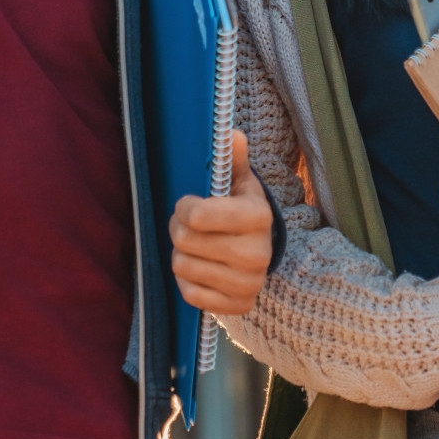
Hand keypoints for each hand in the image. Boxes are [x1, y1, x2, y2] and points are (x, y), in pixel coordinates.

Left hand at [170, 130, 275, 314]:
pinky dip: (188, 282)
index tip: (189, 203)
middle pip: (184, 242)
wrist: (260, 250)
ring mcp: (250, 283)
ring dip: (182, 255)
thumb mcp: (239, 181)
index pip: (198, 215)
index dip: (184, 207)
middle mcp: (258, 253)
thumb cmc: (241, 210)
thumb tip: (230, 133)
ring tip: (196, 247)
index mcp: (258, 216)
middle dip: (178, 230)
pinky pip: (191, 295)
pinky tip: (202, 269)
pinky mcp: (239, 305)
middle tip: (189, 226)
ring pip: (183, 268)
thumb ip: (232, 156)